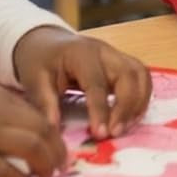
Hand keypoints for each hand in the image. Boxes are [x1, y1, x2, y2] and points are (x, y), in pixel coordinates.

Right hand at [0, 76, 66, 176]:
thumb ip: (3, 107)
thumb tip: (28, 124)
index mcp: (1, 97)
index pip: (41, 114)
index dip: (56, 134)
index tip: (60, 147)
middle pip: (42, 131)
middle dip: (57, 151)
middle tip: (62, 165)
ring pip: (30, 148)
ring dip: (45, 165)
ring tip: (48, 176)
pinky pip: (3, 171)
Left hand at [12, 26, 151, 140]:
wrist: (47, 42)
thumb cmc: (41, 61)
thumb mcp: (35, 79)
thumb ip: (45, 103)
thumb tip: (53, 130)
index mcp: (82, 53)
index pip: (97, 83)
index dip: (100, 109)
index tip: (100, 134)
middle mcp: (106, 51)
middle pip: (128, 75)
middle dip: (126, 106)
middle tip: (115, 134)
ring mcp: (117, 55)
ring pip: (140, 74)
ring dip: (138, 102)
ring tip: (125, 127)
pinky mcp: (123, 62)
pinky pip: (141, 77)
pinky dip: (142, 97)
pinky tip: (131, 117)